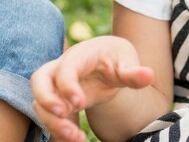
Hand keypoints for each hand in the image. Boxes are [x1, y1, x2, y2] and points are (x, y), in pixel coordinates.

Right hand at [31, 36, 154, 141]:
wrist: (109, 59)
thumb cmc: (117, 57)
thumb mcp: (127, 61)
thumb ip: (134, 72)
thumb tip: (150, 76)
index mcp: (81, 54)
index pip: (66, 67)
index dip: (68, 85)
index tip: (80, 103)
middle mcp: (63, 67)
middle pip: (39, 79)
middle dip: (46, 99)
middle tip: (64, 115)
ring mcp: (57, 84)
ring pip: (41, 101)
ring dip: (53, 122)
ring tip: (76, 138)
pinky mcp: (57, 100)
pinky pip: (49, 116)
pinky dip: (57, 130)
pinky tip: (76, 139)